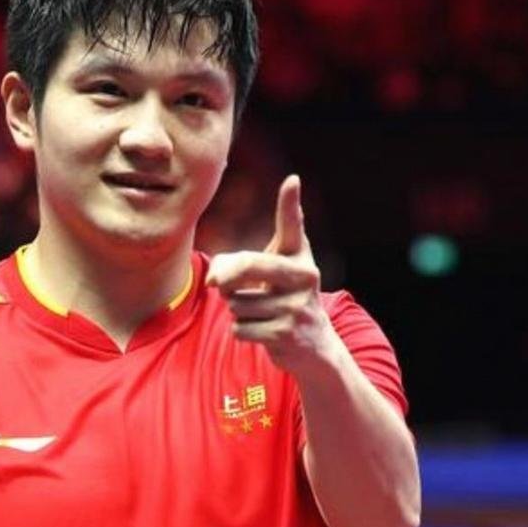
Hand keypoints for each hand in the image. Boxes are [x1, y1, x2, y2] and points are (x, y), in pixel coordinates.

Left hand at [205, 174, 341, 374]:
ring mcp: (297, 306)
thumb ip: (238, 264)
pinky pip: (240, 327)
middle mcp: (305, 277)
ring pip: (236, 302)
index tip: (292, 180)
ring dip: (237, 309)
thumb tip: (214, 279)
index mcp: (300, 256)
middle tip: (218, 284)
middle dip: (226, 276)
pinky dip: (242, 330)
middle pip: (249, 265)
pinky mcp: (286, 334)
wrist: (313, 346)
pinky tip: (262, 330)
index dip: (290, 203)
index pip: (292, 226)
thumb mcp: (273, 272)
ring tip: (259, 312)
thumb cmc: (283, 298)